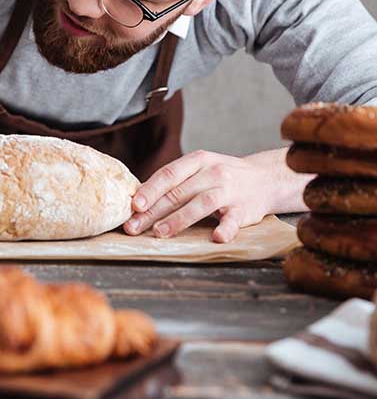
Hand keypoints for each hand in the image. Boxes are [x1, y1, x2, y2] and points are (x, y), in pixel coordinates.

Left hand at [123, 150, 276, 243]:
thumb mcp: (198, 170)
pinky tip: (216, 237)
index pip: (168, 174)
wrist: (265, 179)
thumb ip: (174, 182)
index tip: (134, 205)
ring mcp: (229, 190)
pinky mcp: (245, 209)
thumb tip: (138, 200)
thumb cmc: (221, 177)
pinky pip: (234, 220)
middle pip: (178, 192)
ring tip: (160, 233)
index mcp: (198, 160)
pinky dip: (225, 228)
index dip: (150, 190)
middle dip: (153, 211)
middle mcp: (213, 172)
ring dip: (179, 219)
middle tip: (134, 227)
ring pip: (201, 204)